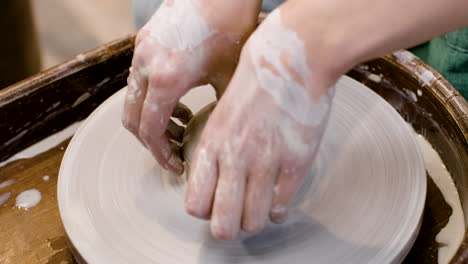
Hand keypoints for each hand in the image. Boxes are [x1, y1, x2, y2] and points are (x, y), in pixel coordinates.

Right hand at [122, 0, 260, 173]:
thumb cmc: (231, 26)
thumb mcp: (230, 77)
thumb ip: (219, 111)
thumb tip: (220, 140)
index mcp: (167, 78)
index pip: (150, 131)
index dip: (161, 155)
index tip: (176, 166)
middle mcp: (146, 65)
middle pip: (132, 121)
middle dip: (153, 142)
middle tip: (176, 151)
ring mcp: (141, 52)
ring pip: (132, 101)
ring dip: (151, 120)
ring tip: (180, 125)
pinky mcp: (144, 42)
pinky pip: (138, 81)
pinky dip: (151, 99)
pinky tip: (177, 100)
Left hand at [185, 8, 338, 239]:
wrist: (292, 58)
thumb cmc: (255, 81)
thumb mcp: (222, 112)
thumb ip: (216, 147)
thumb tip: (215, 179)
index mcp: (211, 143)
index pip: (195, 203)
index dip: (205, 209)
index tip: (214, 202)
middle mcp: (235, 157)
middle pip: (223, 225)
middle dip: (227, 228)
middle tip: (235, 218)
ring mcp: (266, 162)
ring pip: (253, 222)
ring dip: (254, 220)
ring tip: (258, 208)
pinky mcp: (296, 163)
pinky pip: (282, 208)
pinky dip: (278, 210)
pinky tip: (278, 198)